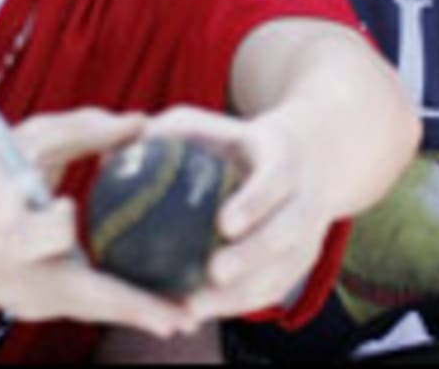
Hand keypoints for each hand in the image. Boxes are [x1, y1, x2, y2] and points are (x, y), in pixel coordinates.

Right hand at [0, 108, 200, 339]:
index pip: (32, 237)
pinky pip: (79, 307)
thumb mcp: (31, 137)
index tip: (71, 209)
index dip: (54, 225)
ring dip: (133, 315)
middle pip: (75, 295)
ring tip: (184, 317)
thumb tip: (143, 124)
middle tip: (179, 316)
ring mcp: (21, 298)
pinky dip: (116, 308)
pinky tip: (157, 310)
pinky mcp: (33, 307)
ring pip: (84, 309)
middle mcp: (10, 273)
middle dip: (128, 307)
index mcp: (1, 226)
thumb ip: (85, 128)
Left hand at [141, 105, 333, 323]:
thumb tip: (129, 143)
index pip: (275, 181)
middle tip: (214, 273)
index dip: (253, 204)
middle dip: (251, 256)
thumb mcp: (221, 125)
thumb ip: (179, 129)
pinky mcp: (298, 266)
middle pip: (285, 233)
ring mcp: (307, 238)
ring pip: (279, 273)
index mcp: (285, 159)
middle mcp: (304, 201)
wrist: (309, 162)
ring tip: (193, 308)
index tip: (224, 224)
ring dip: (239, 296)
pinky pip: (270, 292)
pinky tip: (197, 312)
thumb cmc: (244, 141)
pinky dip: (236, 307)